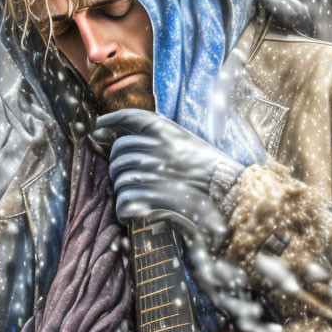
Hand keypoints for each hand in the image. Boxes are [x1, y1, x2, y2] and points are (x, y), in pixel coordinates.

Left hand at [94, 109, 243, 246]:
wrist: (231, 199)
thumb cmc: (212, 175)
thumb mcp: (189, 145)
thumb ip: (161, 139)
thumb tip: (121, 137)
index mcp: (168, 132)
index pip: (130, 118)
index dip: (111, 122)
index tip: (99, 127)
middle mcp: (157, 148)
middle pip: (119, 152)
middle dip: (119, 165)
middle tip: (132, 177)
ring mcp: (153, 172)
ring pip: (119, 178)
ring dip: (125, 190)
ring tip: (141, 198)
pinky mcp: (152, 197)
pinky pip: (124, 201)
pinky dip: (126, 209)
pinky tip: (136, 212)